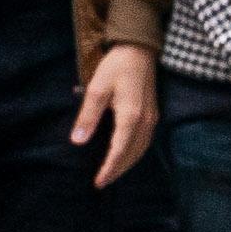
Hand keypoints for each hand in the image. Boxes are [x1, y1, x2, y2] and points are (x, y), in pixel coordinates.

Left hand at [73, 40, 158, 184]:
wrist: (139, 49)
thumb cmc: (116, 66)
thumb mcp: (96, 89)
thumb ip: (88, 117)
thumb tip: (78, 141)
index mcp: (131, 117)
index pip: (119, 151)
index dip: (109, 168)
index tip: (98, 181)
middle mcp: (145, 121)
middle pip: (133, 154)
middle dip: (118, 170)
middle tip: (102, 182)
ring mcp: (151, 118)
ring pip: (141, 149)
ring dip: (127, 164)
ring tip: (113, 173)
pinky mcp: (152, 113)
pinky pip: (145, 141)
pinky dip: (135, 153)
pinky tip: (126, 155)